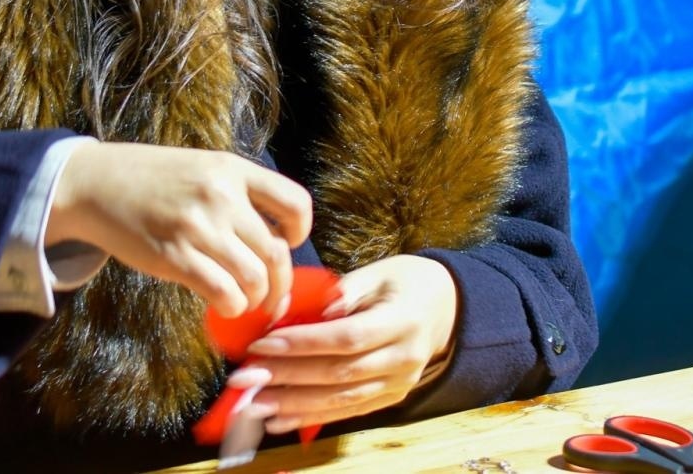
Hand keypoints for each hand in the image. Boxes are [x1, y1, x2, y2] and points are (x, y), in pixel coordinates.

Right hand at [48, 141, 311, 317]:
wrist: (96, 183)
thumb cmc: (153, 180)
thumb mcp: (203, 168)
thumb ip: (238, 195)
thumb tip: (273, 240)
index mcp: (233, 169)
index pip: (295, 202)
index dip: (300, 231)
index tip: (287, 243)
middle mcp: (222, 195)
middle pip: (276, 253)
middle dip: (280, 284)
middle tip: (273, 297)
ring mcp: (198, 226)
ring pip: (254, 278)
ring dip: (256, 299)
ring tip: (245, 302)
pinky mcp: (175, 256)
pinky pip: (223, 293)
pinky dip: (232, 306)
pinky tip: (224, 304)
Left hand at [229, 255, 458, 434]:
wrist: (446, 307)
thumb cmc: (405, 282)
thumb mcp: (378, 273)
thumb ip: (342, 291)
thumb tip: (301, 308)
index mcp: (403, 321)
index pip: (347, 337)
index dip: (303, 343)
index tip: (263, 343)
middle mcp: (403, 359)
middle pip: (339, 374)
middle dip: (287, 378)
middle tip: (245, 377)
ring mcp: (398, 383)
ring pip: (341, 400)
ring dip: (293, 404)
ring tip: (253, 405)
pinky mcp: (390, 398)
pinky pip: (347, 412)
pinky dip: (311, 417)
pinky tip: (279, 419)